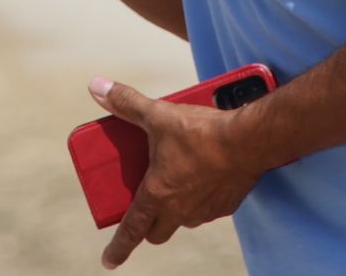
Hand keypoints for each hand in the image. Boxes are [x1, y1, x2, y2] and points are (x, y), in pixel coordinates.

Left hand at [89, 77, 263, 269]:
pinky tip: (204, 173)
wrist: (249, 141)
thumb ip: (127, 103)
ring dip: (175, 208)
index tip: (109, 261)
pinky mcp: (225, 206)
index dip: (117, 248)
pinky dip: (201, 197)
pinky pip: (206, 209)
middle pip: (156, 232)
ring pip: (182, 220)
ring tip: (177, 179)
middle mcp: (179, 210)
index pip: (131, 230)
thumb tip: (97, 87)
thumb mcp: (158, 115)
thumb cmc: (201, 131)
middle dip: (148, 226)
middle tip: (144, 208)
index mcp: (157, 194)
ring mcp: (203, 211)